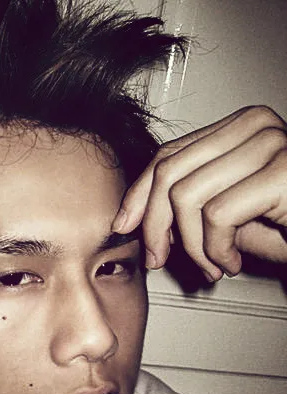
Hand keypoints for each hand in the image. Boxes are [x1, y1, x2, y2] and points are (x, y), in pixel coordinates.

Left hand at [112, 106, 286, 281]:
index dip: (139, 193)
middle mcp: (256, 126)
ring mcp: (271, 145)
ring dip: (191, 246)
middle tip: (159, 258)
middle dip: (155, 225)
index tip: (125, 225)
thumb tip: (139, 216)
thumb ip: (191, 207)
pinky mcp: (282, 173)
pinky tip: (231, 262)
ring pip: (187, 197)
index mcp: (240, 128)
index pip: (169, 154)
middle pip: (170, 172)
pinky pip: (216, 217)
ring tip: (212, 264)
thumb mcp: (231, 218)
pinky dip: (215, 250)